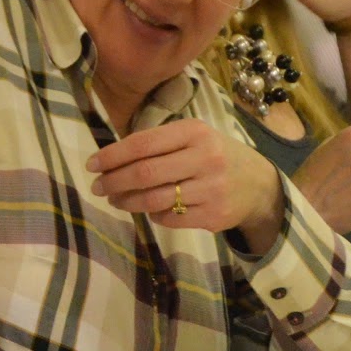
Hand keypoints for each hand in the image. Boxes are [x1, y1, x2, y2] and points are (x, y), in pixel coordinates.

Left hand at [87, 118, 283, 246]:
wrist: (258, 185)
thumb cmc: (214, 156)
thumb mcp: (194, 138)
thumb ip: (159, 143)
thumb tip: (111, 158)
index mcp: (195, 132)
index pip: (143, 143)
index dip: (112, 155)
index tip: (92, 165)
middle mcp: (204, 158)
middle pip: (145, 172)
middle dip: (114, 181)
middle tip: (97, 187)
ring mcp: (211, 189)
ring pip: (154, 199)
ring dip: (127, 201)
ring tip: (114, 200)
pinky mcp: (213, 215)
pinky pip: (169, 218)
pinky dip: (152, 215)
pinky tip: (147, 210)